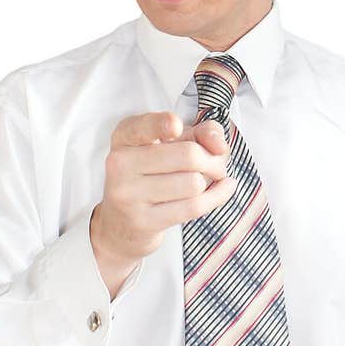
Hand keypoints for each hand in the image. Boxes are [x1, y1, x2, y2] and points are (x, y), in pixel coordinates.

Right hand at [91, 111, 234, 293]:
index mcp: (124, 136)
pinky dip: (217, 196)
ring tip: (204, 180)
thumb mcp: (172, 143)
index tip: (176, 126)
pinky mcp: (143, 221)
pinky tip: (224, 188)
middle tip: (215, 164)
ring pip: (194, 183)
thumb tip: (219, 146)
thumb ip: (201, 132)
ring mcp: (128, 195)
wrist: (122, 221)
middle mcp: (120, 163)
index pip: (143, 127)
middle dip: (212, 160)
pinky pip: (194, 207)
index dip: (161, 124)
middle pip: (188, 155)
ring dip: (210, 181)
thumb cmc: (152, 174)